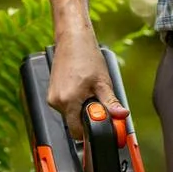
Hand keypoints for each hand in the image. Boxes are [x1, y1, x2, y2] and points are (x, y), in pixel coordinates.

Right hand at [47, 22, 129, 137]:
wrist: (73, 39)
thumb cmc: (86, 57)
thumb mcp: (103, 82)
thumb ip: (111, 103)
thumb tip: (121, 115)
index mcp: (68, 101)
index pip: (77, 132)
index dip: (90, 130)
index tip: (99, 123)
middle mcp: (56, 102)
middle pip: (74, 123)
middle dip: (87, 116)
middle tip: (95, 100)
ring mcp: (52, 97)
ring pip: (70, 114)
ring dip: (81, 108)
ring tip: (87, 90)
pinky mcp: (51, 93)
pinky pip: (65, 105)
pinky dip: (74, 101)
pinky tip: (80, 87)